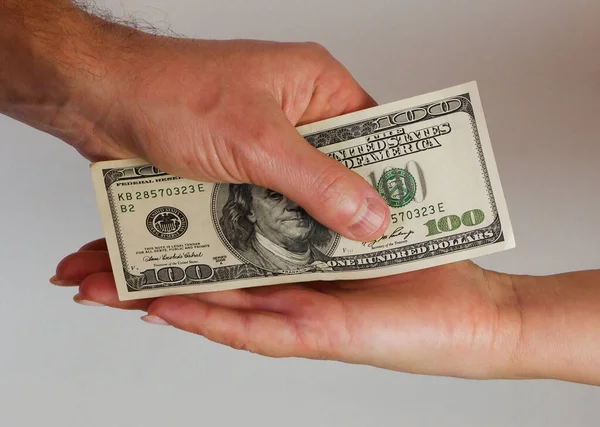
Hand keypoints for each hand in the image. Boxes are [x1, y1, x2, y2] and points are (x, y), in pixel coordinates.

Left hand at [20, 11, 388, 240]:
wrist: (101, 100)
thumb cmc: (171, 93)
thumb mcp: (256, 141)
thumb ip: (316, 182)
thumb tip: (370, 216)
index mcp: (315, 85)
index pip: (371, 137)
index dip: (385, 181)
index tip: (396, 225)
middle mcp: (296, 112)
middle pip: (336, 173)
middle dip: (338, 213)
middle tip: (355, 256)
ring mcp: (265, 141)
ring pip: (298, 193)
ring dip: (296, 224)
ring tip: (314, 261)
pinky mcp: (238, 165)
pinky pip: (265, 201)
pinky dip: (263, 225)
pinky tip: (267, 251)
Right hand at [51, 238, 525, 379]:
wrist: (472, 318)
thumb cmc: (428, 271)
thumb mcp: (372, 216)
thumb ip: (333, 199)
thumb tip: (296, 165)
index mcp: (293, 259)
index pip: (221, 246)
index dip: (172, 237)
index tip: (130, 220)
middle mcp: (284, 288)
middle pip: (202, 277)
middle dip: (144, 269)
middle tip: (90, 259)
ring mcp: (294, 314)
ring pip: (212, 306)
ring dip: (154, 295)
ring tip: (99, 283)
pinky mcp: (312, 333)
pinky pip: (251, 328)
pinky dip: (207, 317)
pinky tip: (162, 304)